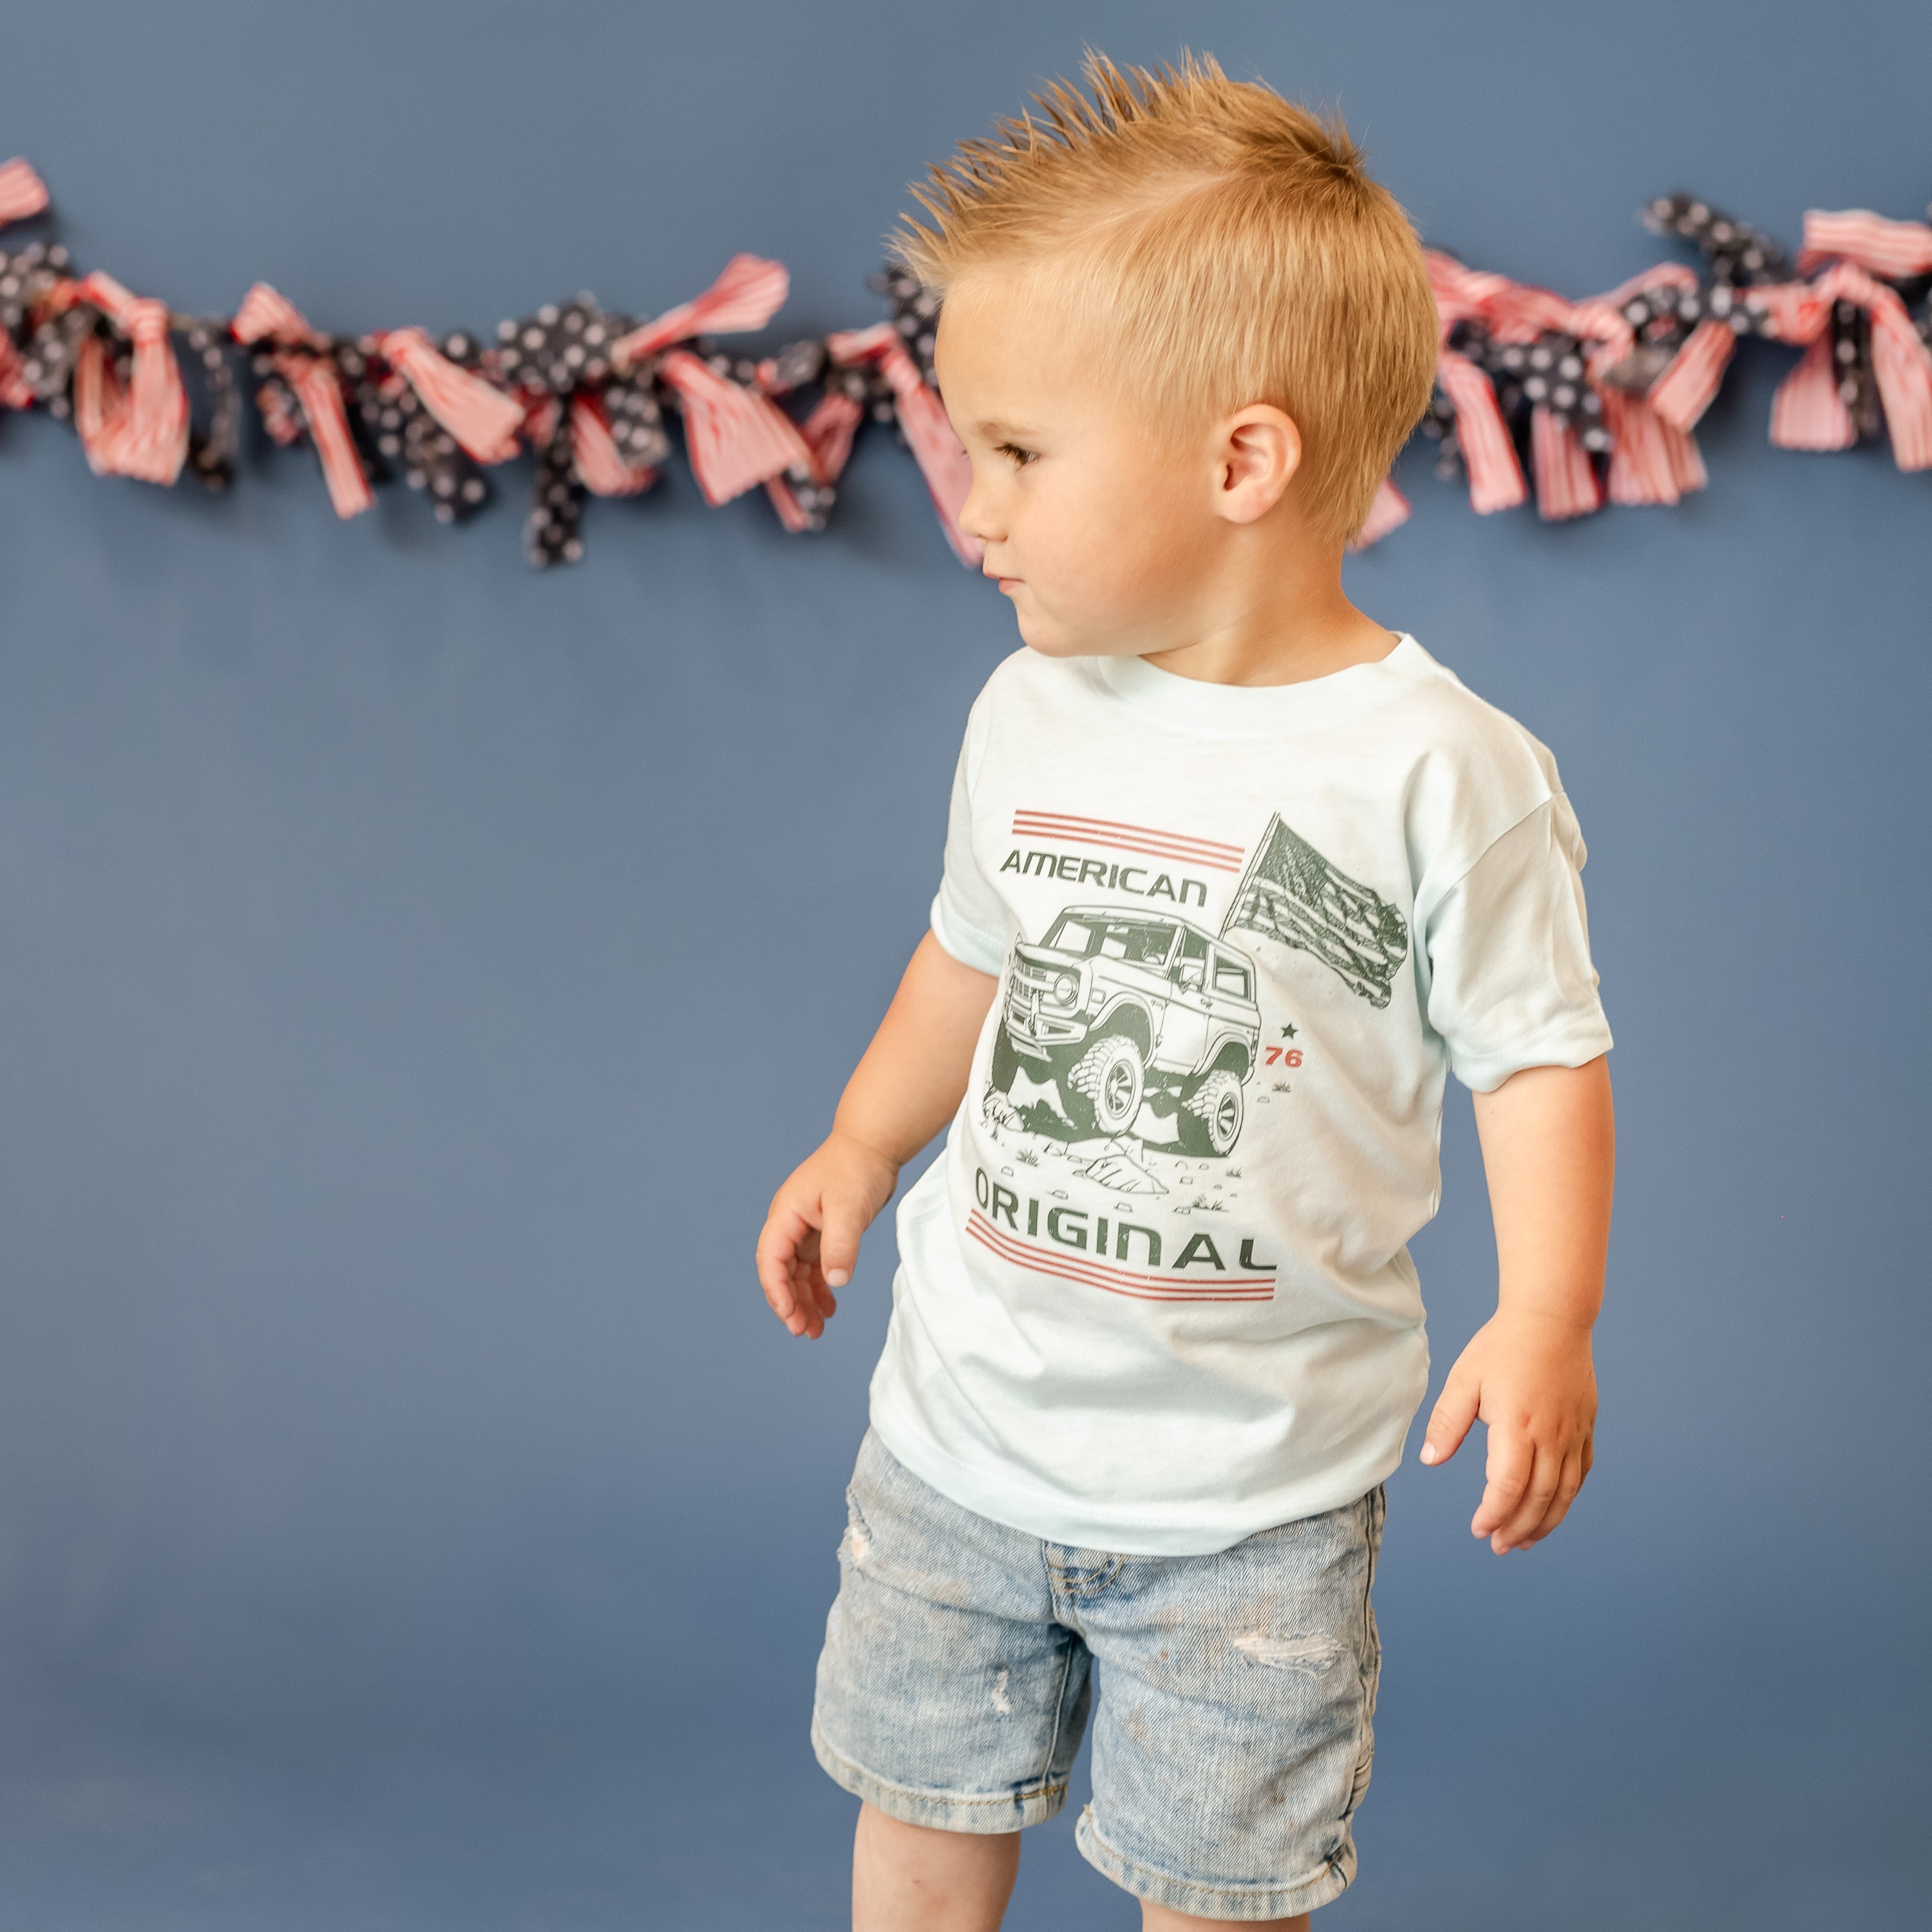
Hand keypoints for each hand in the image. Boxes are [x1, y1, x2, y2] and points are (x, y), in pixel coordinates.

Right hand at [755, 1131, 901, 1338]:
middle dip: (789, 1303)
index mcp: (785, 1214)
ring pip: (796, 1274)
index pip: (770, 1259)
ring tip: (815, 1331)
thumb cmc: (856, 1167)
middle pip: (780, 1272)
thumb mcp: (849, 1207)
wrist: (873, 1145)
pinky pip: (814, 1267)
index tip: (790, 1316)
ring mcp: (805, 1229)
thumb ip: (841, 1244)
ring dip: (803, 1301)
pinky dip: (819, 1288)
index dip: (776, 1291)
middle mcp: (790, 1224)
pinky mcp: (822, 1232)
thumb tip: (835, 1282)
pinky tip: (829, 1307)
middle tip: (803, 1332)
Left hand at [1418, 1308, 1595, 1552]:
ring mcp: (1572, 1432)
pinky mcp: (1585, 1427)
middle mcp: (1550, 1434)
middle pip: (1539, 1498)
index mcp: (1517, 1424)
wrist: (1552, 1318)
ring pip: (1564, 1492)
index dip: (1494, 1514)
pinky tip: (1551, 1510)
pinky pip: (1580, 1473)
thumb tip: (1430, 1459)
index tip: (1478, 1529)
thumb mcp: (1464, 1378)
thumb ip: (1447, 1421)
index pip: (1509, 1485)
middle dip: (1517, 1528)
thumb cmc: (1502, 1346)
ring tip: (1524, 1542)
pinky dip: (1566, 1498)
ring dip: (1545, 1523)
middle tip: (1498, 1547)